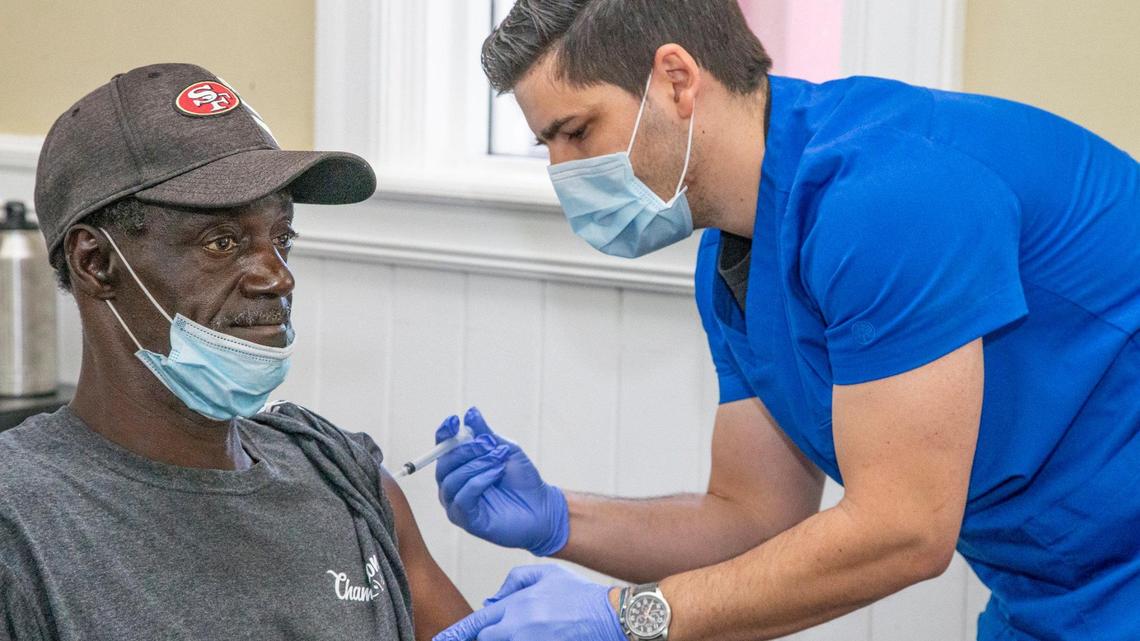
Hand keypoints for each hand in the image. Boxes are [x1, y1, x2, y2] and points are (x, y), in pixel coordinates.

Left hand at [432, 565, 624, 640]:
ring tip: (511, 631)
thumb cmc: (579, 595)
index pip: (475, 624)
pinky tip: (523, 637)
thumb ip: (513, 582)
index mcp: (517, 606)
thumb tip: (490, 600)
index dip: (455, 635)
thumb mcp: (545, 574)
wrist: (611, 616)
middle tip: (469, 637)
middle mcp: (520, 629)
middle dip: (478, 639)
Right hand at [434, 407, 569, 555]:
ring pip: (453, 480)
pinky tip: (496, 473)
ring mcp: (457, 504)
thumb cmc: (522, 480)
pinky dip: (479, 481)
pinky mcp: (466, 520)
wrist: (541, 507)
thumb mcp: (505, 449)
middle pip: (444, 464)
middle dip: (466, 450)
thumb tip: (470, 413)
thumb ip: (486, 433)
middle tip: (489, 443)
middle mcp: (452, 485)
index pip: (442, 448)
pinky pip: (463, 498)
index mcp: (458, 467)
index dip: (445, 433)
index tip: (455, 421)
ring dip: (477, 465)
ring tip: (499, 460)